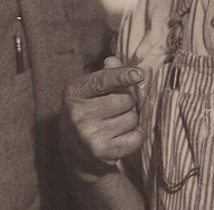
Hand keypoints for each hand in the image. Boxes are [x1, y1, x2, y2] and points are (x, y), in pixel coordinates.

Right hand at [60, 57, 144, 179]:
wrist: (75, 153)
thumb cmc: (87, 113)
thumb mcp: (89, 91)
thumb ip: (104, 74)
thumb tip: (115, 60)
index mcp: (74, 92)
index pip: (102, 80)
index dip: (122, 76)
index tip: (139, 74)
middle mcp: (78, 114)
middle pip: (126, 99)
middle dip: (128, 102)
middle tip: (117, 108)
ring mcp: (89, 135)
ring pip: (132, 118)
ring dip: (131, 119)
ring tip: (115, 124)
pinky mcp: (102, 152)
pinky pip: (136, 137)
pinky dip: (134, 136)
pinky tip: (120, 137)